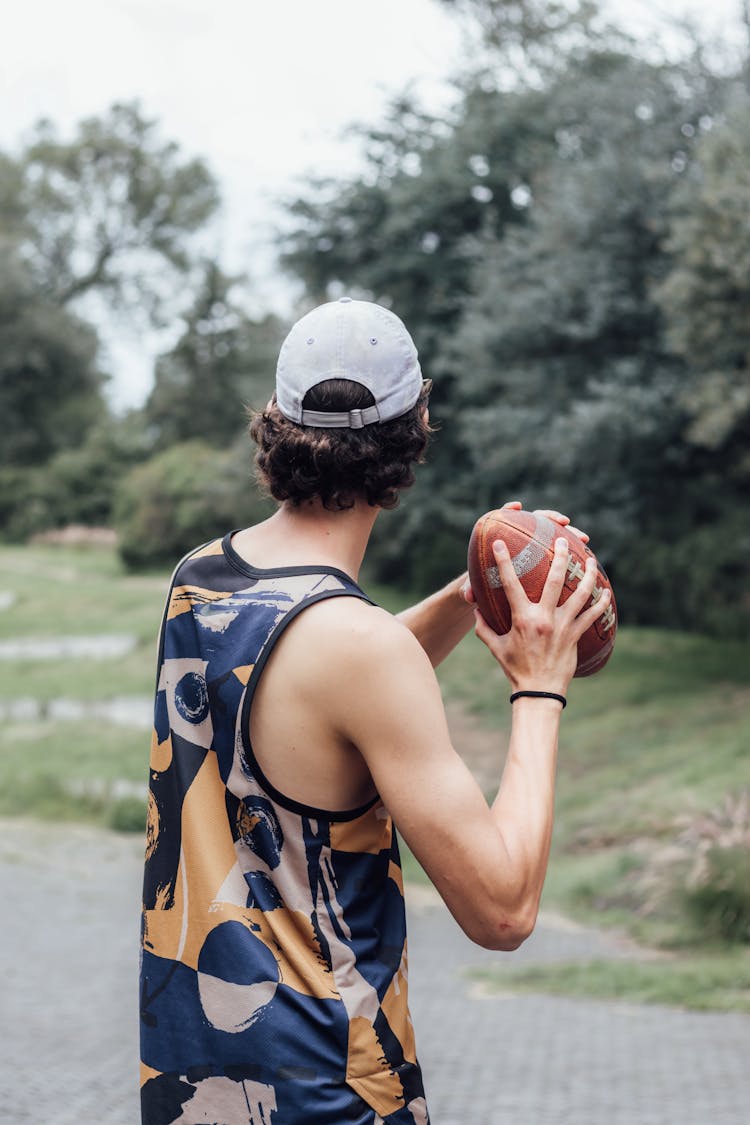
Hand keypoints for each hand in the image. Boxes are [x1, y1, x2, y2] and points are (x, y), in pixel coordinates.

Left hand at [461, 501, 588, 604]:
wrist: (488, 595)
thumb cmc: (479, 589)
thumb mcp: (474, 591)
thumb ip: (469, 591)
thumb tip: (468, 595)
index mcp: (500, 539)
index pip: (504, 517)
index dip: (510, 509)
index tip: (517, 506)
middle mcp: (520, 538)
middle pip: (537, 520)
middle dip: (551, 517)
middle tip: (563, 521)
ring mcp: (535, 545)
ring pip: (555, 533)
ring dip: (571, 533)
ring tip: (584, 539)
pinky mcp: (547, 555)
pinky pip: (563, 550)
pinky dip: (575, 551)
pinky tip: (588, 558)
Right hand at [472, 536, 610, 693]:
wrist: (538, 692)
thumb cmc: (515, 669)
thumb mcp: (495, 647)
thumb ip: (483, 628)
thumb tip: (476, 611)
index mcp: (521, 619)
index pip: (510, 584)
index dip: (504, 562)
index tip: (501, 544)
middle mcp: (544, 619)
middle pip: (553, 580)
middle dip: (558, 557)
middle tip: (562, 540)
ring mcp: (562, 626)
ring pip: (579, 594)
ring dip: (586, 575)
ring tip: (590, 559)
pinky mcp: (575, 636)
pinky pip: (592, 615)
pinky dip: (600, 602)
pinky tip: (605, 590)